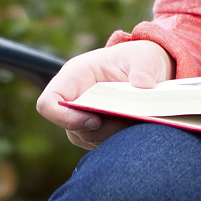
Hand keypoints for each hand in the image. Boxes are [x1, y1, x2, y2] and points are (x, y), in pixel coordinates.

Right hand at [36, 40, 173, 149]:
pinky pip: (100, 144)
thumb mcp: (146, 57)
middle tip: (128, 122)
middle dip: (101, 130)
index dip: (64, 118)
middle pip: (70, 127)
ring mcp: (83, 114)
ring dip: (111, 137)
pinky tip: (135, 129)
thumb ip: (143, 68)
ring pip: (86, 138)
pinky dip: (117, 141)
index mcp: (75, 75)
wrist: (150, 70)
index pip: (49, 103)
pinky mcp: (97, 129)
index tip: (96, 121)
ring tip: (136, 123)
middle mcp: (74, 97)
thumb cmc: (141, 58)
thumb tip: (142, 85)